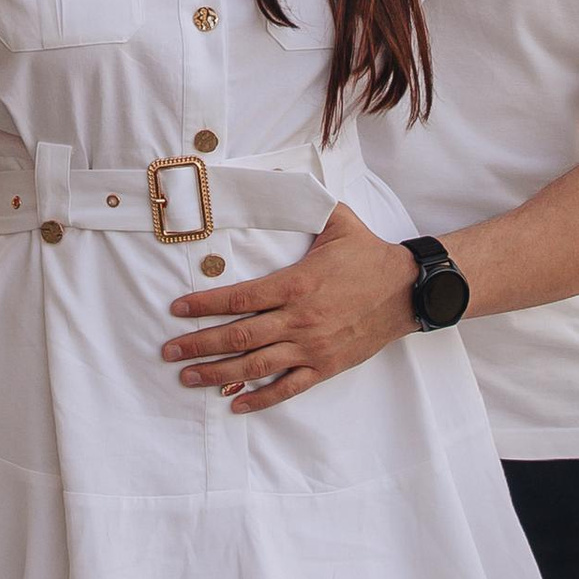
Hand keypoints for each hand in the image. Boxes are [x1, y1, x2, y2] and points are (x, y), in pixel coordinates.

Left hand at [162, 204, 419, 411]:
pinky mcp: (326, 366)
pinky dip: (261, 398)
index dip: (204, 305)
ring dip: (219, 373)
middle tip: (169, 352)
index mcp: (295, 284)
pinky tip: (236, 404)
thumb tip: (277, 174)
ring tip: (189, 377)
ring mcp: (312, 347)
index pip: (239, 299)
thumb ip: (303, 201)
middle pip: (238, 337)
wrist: (408, 290)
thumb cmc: (369, 255)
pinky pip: (288, 387)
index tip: (177, 309)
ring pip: (256, 366)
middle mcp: (299, 320)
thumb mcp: (337, 220)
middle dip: (199, 345)